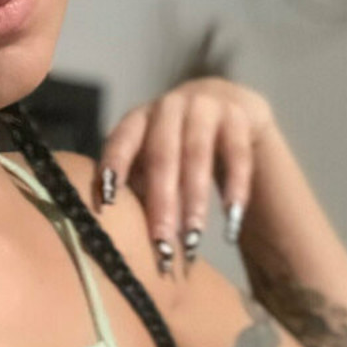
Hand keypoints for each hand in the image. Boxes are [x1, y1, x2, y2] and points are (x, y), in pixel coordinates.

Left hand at [96, 78, 276, 274]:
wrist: (227, 103)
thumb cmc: (178, 144)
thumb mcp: (154, 158)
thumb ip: (141, 188)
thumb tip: (129, 240)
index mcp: (139, 119)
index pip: (120, 141)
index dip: (113, 169)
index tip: (107, 204)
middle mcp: (169, 108)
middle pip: (161, 156)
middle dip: (160, 202)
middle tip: (161, 243)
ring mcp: (205, 107)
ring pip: (197, 155)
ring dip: (194, 200)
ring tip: (193, 239)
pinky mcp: (239, 115)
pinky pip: (237, 155)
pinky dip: (234, 188)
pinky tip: (231, 218)